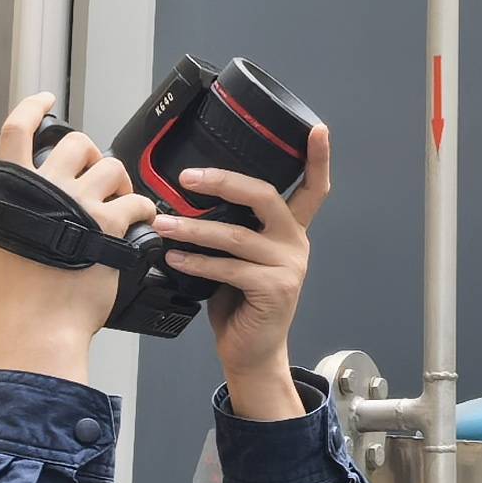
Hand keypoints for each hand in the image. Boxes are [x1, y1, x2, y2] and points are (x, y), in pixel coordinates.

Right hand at [0, 92, 153, 383]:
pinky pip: (136, 201)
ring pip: (111, 167)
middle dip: (88, 154)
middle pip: (77, 144)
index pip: (19, 130)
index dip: (33, 107)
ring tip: (119, 198)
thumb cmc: (7, 294)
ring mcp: (81, 204)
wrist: (39, 326)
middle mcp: (49, 188)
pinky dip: (143, 207)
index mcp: (13, 188)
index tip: (46, 100)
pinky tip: (141, 219)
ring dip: (118, 180)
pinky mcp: (110, 226)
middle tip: (92, 174)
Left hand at [156, 120, 331, 422]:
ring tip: (162, 224)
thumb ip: (233, 229)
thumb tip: (184, 203)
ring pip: (236, 235)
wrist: (252, 352)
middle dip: (223, 181)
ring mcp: (289, 266)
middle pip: (265, 196)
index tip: (317, 130)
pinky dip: (197, 261)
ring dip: (193, 228)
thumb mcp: (240, 259)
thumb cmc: (240, 303)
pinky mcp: (275, 289)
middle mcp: (295, 243)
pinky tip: (175, 257)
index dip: (318, 158)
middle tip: (187, 178)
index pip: (314, 189)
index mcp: (290, 230)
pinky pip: (229, 267)